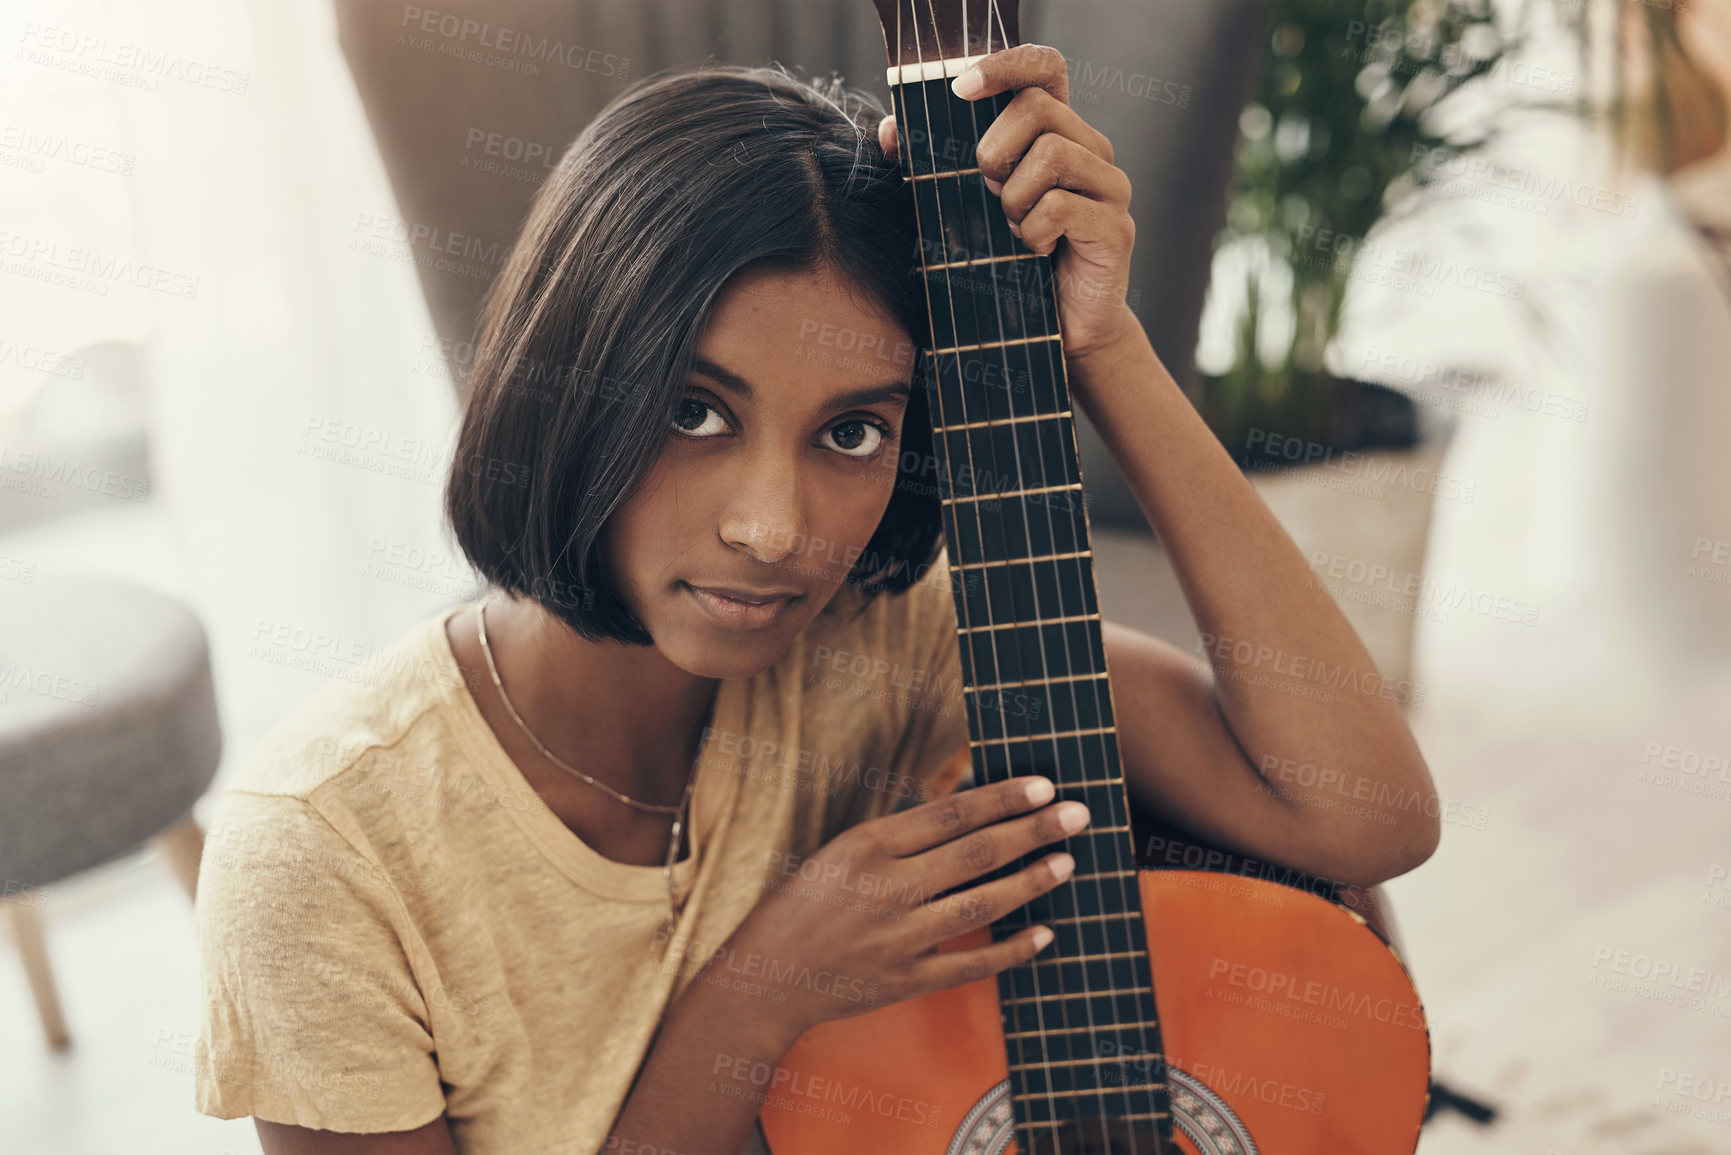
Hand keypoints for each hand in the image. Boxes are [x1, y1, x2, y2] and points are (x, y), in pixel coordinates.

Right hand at [724, 775, 1089, 1035]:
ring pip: (982, 904)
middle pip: (976, 853)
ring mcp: (898, 938)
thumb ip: (900, 839)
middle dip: (1034, 831)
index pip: (951, 814)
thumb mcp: (840, 852)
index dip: (1003, 798)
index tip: (1044, 786)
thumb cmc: (804, 906)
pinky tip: (1045, 933)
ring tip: (1067, 863)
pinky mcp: (906, 981)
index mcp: (867, 846)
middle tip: (1078, 815)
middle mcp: (885, 888)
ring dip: (1031, 881)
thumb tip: (973, 815)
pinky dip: (1013, 949)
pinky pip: (972, 964)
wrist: (764, 979)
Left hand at [879, 44, 1140, 362]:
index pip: (1045, 68)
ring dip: (1014, 198)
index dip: (1005, 65)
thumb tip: (888, 131)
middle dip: (995, 150)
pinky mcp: (1116, 229)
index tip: (959, 88)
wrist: (1055, 334)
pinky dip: (1032, 233)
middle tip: (988, 193)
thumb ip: (928, 167)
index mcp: (1058, 133)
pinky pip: (1061, 207)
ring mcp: (1111, 187)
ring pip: (1053, 153)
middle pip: (1039, 107)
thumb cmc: (1008, 264)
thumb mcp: (963, 209)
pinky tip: (1032, 253)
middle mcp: (1092, 150)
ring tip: (1013, 230)